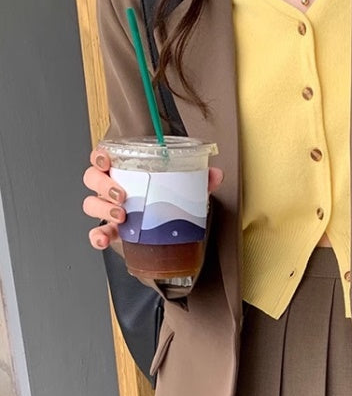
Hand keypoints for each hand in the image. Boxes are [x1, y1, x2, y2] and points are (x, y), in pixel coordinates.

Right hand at [82, 148, 224, 249]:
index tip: (107, 160)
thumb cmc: (168, 198)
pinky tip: (105, 239)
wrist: (169, 226)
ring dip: (103, 209)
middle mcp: (112, 188)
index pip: (102, 157)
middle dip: (104, 186)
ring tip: (122, 215)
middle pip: (93, 179)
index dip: (99, 156)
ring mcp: (109, 210)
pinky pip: (97, 233)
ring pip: (92, 204)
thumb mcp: (184, 185)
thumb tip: (215, 174)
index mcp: (125, 171)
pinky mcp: (113, 231)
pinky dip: (97, 237)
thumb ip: (199, 178)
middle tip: (122, 195)